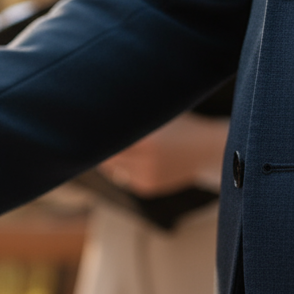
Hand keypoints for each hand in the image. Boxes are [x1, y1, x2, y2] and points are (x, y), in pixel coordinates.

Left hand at [98, 112, 227, 196]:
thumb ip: (134, 113)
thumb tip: (100, 105)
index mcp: (149, 141)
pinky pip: (122, 177)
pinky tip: (134, 158)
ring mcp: (147, 177)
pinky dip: (122, 167)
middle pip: (106, 158)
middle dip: (98, 148)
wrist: (208, 149)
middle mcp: (147, 162)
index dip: (96, 135)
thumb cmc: (179, 124)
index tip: (85, 127)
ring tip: (112, 144)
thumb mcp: (161, 114)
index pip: (110, 141)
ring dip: (107, 159)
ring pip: (111, 169)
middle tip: (87, 136)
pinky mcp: (147, 188)